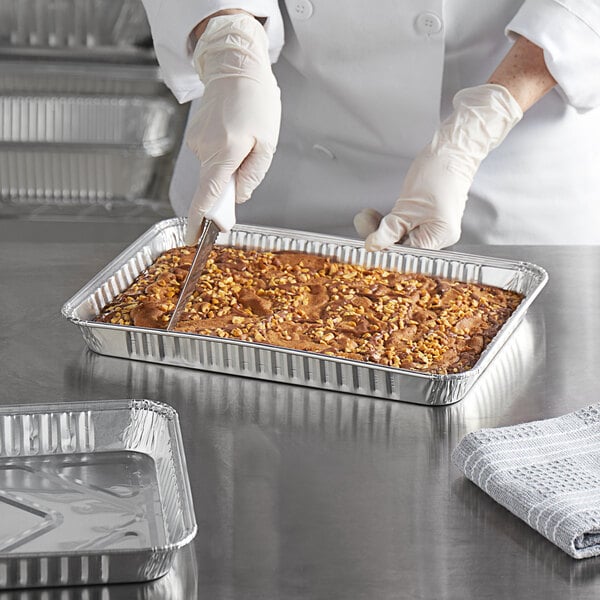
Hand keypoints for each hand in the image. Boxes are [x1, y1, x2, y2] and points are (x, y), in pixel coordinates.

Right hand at [184, 13, 280, 243]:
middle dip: (228, 189)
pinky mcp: (194, 136)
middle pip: (212, 186)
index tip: (192, 239)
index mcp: (224, 153)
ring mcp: (196, 143)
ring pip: (213, 171)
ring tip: (245, 140)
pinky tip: (234, 136)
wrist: (235, 66)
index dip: (199, 221)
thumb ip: (252, 175)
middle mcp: (204, 150)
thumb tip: (237, 197)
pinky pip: (210, 157)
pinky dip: (222, 156)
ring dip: (229, 166)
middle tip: (248, 162)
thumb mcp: (266, 143)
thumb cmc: (256, 102)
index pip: (207, 196)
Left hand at [355, 84, 522, 250]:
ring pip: (400, 237)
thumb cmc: (437, 173)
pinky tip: (375, 215)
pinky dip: (389, 222)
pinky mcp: (425, 221)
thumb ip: (389, 230)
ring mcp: (433, 229)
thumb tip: (372, 246)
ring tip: (366, 215)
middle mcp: (439, 238)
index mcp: (439, 237)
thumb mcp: (407, 206)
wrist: (451, 151)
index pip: (407, 253)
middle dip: (379, 236)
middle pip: (403, 247)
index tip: (367, 243)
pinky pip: (403, 228)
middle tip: (362, 222)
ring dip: (380, 228)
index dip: (385, 249)